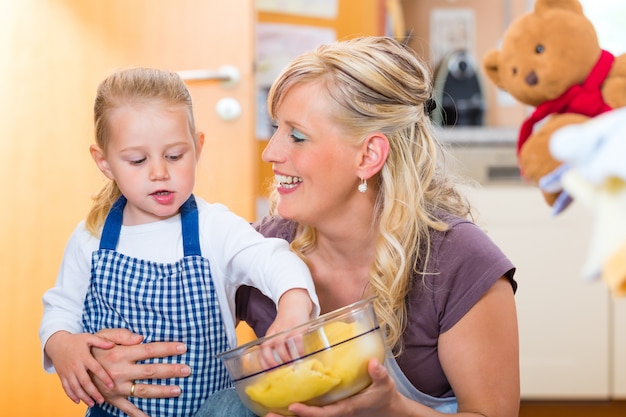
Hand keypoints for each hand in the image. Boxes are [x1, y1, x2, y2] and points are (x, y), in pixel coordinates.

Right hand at [44, 331, 115, 406]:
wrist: (56, 343)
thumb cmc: (76, 340)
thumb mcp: (88, 337)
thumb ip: (101, 341)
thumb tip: (113, 345)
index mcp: (84, 357)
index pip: (95, 369)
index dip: (104, 377)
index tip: (111, 385)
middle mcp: (75, 366)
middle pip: (85, 382)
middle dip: (93, 392)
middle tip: (102, 401)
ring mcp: (67, 372)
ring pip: (75, 387)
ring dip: (83, 397)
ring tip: (92, 404)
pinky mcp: (62, 376)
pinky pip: (66, 387)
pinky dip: (71, 395)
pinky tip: (78, 401)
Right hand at [90, 328, 190, 415]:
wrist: (72, 363)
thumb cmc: (92, 346)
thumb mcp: (103, 335)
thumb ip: (122, 334)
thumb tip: (141, 337)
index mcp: (120, 353)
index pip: (149, 350)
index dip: (167, 349)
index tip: (183, 348)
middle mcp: (119, 371)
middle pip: (150, 371)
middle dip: (171, 370)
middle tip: (188, 370)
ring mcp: (116, 387)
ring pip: (143, 390)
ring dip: (162, 391)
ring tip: (178, 390)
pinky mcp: (111, 398)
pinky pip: (127, 408)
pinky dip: (139, 414)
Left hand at [262, 288, 311, 365]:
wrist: (293, 306)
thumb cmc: (286, 323)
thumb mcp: (277, 334)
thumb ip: (276, 346)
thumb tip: (278, 365)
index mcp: (269, 336)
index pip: (262, 350)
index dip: (264, 362)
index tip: (268, 372)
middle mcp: (275, 333)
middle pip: (268, 348)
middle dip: (272, 361)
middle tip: (279, 370)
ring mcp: (285, 330)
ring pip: (280, 345)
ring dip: (285, 357)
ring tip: (290, 364)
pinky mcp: (297, 328)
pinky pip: (296, 341)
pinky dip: (298, 350)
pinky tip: (300, 355)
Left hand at [266, 358, 402, 416]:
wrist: (388, 410)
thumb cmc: (384, 397)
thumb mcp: (385, 385)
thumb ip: (379, 374)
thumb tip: (373, 363)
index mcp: (345, 409)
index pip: (323, 414)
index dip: (307, 412)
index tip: (292, 407)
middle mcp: (335, 413)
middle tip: (267, 415)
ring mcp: (332, 412)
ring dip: (287, 416)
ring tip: (267, 412)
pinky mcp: (331, 409)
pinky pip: (312, 412)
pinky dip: (298, 411)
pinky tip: (283, 405)